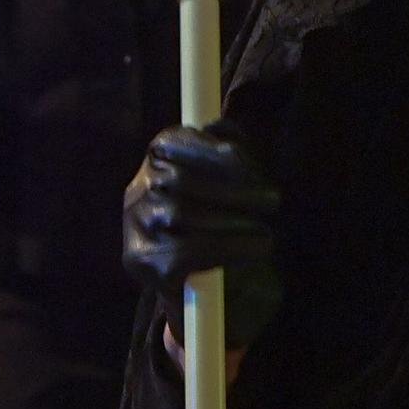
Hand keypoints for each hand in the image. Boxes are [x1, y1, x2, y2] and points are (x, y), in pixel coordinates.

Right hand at [122, 121, 280, 349]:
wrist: (185, 279)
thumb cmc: (212, 218)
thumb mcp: (221, 178)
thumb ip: (226, 149)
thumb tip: (223, 129)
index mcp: (154, 161)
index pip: (172, 142)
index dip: (209, 150)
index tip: (245, 163)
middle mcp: (136, 191)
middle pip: (180, 181)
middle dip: (232, 190)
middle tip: (272, 202)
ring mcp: (136, 227)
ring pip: (182, 216)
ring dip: (233, 223)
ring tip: (266, 233)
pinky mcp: (142, 261)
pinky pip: (185, 251)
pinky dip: (227, 249)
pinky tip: (254, 250)